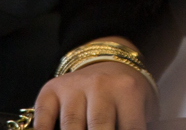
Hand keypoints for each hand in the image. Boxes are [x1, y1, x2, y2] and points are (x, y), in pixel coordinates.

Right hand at [33, 58, 156, 129]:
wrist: (107, 62)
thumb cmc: (126, 93)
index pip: (129, 128)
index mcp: (127, 89)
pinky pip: (43, 118)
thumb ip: (137, 125)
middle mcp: (100, 85)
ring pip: (70, 126)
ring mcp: (73, 87)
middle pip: (99, 128)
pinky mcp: (51, 90)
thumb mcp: (142, 106)